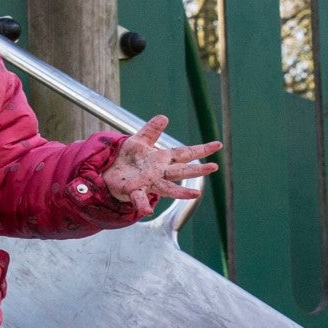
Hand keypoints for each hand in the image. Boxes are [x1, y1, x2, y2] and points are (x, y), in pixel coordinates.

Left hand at [99, 116, 220, 205]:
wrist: (109, 171)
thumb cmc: (127, 158)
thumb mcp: (139, 140)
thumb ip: (152, 130)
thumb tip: (164, 117)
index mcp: (161, 159)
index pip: (185, 153)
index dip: (201, 149)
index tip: (218, 145)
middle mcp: (158, 173)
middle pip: (180, 171)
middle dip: (197, 170)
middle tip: (214, 167)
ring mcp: (147, 183)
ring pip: (167, 188)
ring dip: (181, 192)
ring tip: (196, 194)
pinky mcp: (132, 190)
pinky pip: (139, 198)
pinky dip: (144, 205)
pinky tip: (148, 211)